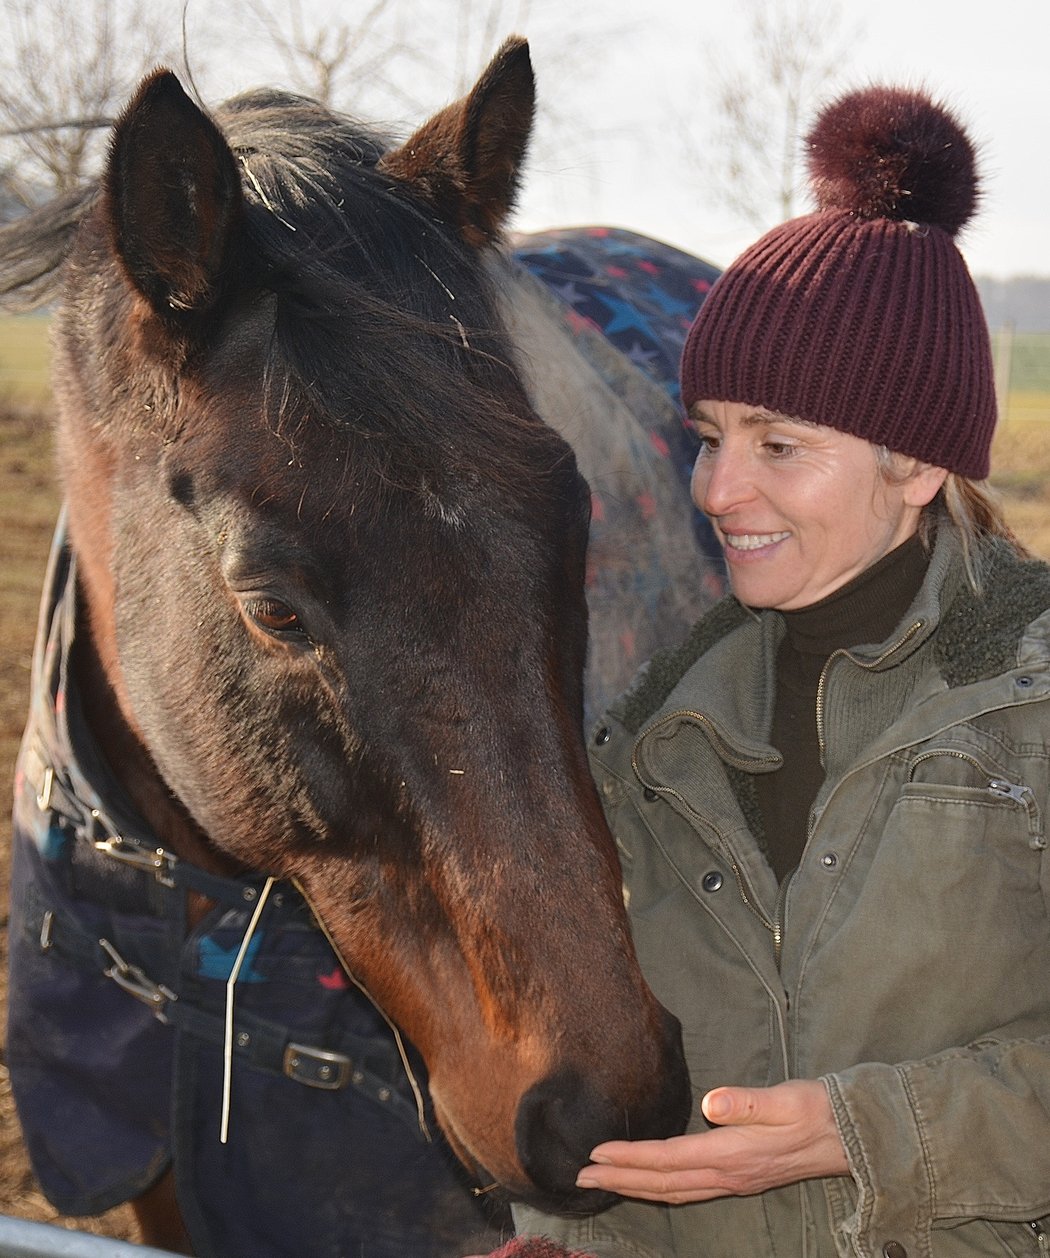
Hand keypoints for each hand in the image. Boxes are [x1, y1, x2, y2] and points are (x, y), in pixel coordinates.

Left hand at [575, 1079, 848, 1204]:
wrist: (849, 1136)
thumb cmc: (815, 1110)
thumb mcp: (785, 1099)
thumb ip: (747, 1101)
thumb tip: (712, 1103)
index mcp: (732, 1154)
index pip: (669, 1158)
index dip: (630, 1158)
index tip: (596, 1154)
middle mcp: (728, 1175)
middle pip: (663, 1183)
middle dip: (620, 1180)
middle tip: (581, 1176)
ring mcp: (734, 1181)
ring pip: (674, 1191)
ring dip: (635, 1187)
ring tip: (603, 1181)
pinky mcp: (740, 1178)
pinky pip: (689, 1190)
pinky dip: (660, 1188)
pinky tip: (649, 1183)